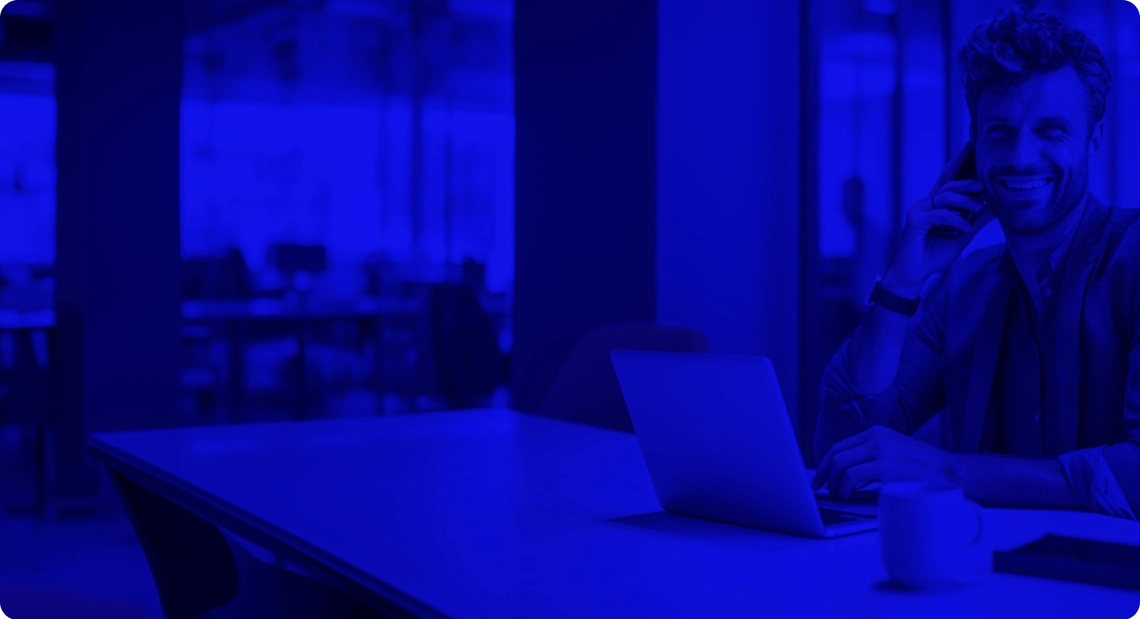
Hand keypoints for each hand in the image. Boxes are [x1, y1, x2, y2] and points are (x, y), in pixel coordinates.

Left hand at [811, 426, 956, 499]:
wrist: (951, 474)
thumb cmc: (924, 469)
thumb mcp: (895, 452)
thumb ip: (873, 457)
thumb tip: (847, 474)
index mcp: (876, 433)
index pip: (839, 447)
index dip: (824, 464)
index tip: (818, 479)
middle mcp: (876, 439)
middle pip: (836, 456)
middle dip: (824, 476)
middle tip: (824, 491)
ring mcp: (880, 452)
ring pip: (841, 466)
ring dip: (835, 485)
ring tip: (841, 497)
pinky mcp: (885, 468)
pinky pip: (852, 478)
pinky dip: (845, 490)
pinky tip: (850, 497)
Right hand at [883, 140, 994, 294]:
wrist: (914, 274)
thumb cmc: (934, 255)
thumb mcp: (962, 236)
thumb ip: (975, 221)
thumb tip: (995, 208)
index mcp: (934, 205)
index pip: (947, 177)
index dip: (959, 160)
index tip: (971, 143)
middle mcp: (924, 203)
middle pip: (948, 184)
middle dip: (968, 183)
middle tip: (984, 187)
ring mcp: (917, 211)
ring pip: (945, 197)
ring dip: (966, 203)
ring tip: (978, 212)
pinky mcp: (915, 221)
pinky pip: (940, 214)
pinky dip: (956, 220)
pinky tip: (964, 228)